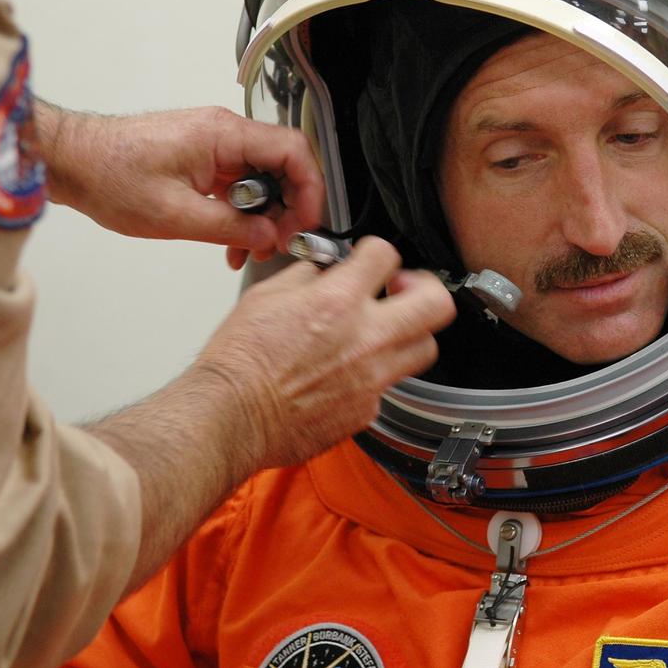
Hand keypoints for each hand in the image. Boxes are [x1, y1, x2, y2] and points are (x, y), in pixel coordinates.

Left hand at [35, 102, 322, 265]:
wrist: (70, 162)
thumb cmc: (109, 175)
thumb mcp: (175, 214)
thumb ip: (231, 228)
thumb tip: (270, 238)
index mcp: (224, 134)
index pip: (293, 151)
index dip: (310, 190)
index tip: (306, 223)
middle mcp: (224, 133)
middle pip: (283, 167)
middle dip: (288, 209)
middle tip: (279, 243)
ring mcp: (214, 146)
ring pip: (263, 181)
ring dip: (264, 217)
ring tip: (251, 249)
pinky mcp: (203, 159)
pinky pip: (240, 186)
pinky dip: (242, 214)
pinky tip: (230, 242)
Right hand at [193, 236, 456, 468]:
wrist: (231, 416)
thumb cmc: (240, 361)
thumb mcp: (266, 296)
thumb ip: (308, 277)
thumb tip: (324, 272)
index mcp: (339, 301)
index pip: (387, 255)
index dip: (379, 251)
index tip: (372, 258)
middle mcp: (366, 338)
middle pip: (437, 304)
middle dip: (426, 289)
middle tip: (403, 290)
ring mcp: (372, 378)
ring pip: (425, 349)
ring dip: (410, 334)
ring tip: (385, 332)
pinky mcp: (367, 411)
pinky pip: (390, 385)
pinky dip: (377, 374)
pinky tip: (352, 372)